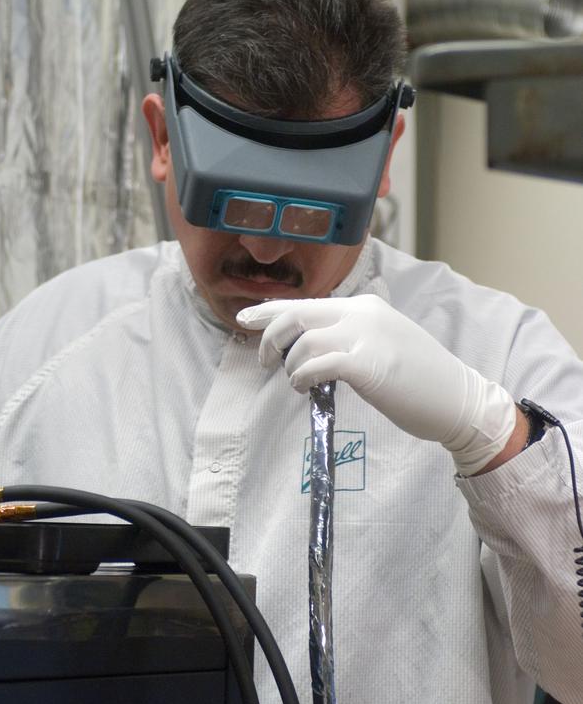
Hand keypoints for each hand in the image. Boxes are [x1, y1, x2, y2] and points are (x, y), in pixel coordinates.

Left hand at [236, 294, 516, 475]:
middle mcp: (363, 314)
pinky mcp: (368, 364)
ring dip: (290, 365)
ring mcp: (366, 337)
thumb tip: (307, 348)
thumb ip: (349, 338)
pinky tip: (304, 387)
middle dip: (269, 336)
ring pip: (303, 340)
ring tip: (297, 383)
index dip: (270, 310)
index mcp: (365, 306)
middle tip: (262, 361)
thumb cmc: (420, 379)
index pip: (307, 303)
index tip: (245, 319)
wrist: (459, 400)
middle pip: (297, 313)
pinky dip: (303, 375)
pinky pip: (318, 364)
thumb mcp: (383, 343)